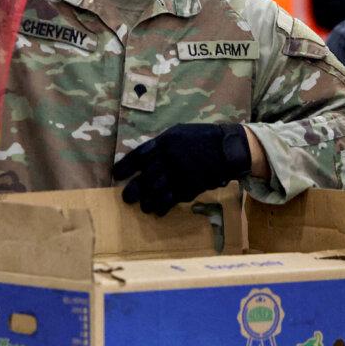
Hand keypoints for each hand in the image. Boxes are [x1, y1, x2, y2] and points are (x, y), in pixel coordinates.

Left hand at [111, 123, 252, 215]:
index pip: (139, 155)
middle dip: (134, 189)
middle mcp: (170, 158)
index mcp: (165, 142)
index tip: (116, 174)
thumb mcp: (179, 133)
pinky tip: (158, 212)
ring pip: (157, 190)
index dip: (126, 166)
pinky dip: (164, 207)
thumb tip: (143, 158)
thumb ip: (161, 144)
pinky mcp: (191, 186)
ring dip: (147, 201)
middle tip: (126, 198)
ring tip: (143, 207)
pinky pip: (173, 199)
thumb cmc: (202, 138)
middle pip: (146, 176)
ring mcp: (180, 173)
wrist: (228, 148)